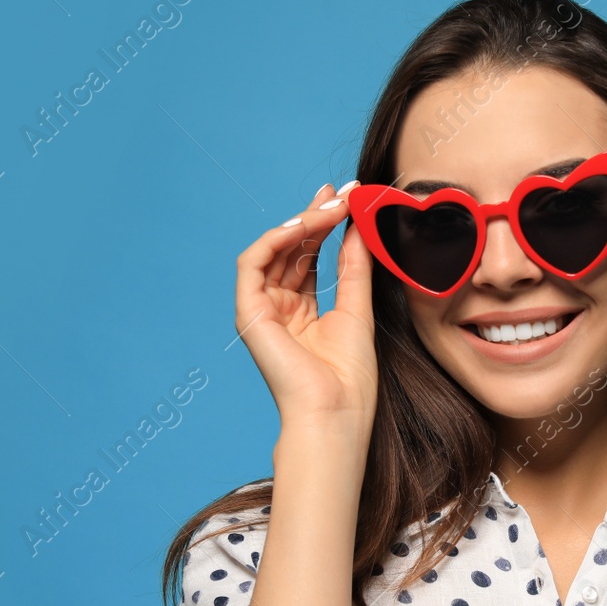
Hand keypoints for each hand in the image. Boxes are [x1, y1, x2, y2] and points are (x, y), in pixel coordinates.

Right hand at [234, 183, 377, 436]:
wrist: (335, 413)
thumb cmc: (349, 378)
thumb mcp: (357, 309)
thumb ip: (353, 266)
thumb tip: (356, 226)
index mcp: (302, 312)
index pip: (309, 256)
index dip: (325, 225)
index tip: (348, 198)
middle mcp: (279, 309)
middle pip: (292, 249)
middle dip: (315, 216)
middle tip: (341, 192)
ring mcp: (262, 311)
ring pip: (274, 250)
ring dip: (301, 223)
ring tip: (330, 206)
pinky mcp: (249, 313)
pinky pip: (253, 263)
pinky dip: (276, 239)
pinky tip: (303, 225)